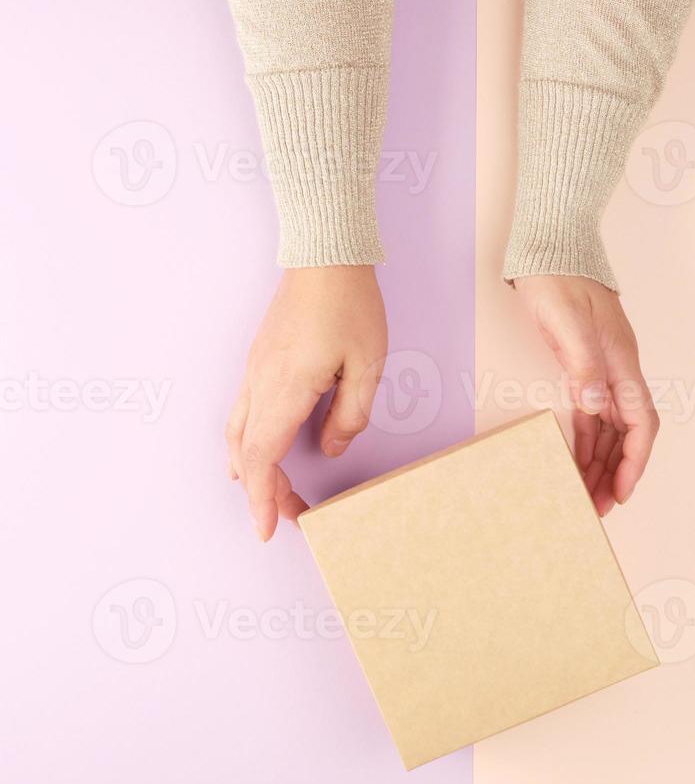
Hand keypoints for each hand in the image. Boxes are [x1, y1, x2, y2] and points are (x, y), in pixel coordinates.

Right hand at [226, 266, 386, 540]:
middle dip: (262, 491)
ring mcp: (254, 370)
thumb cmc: (350, 307)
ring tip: (274, 493)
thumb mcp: (367, 366)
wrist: (325, 255)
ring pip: (237, 434)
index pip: (263, 457)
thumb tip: (331, 447)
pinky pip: (242, 413)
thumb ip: (350, 415)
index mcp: (285, 389)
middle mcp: (259, 383)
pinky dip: (248, 444)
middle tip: (287, 517)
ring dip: (252, 469)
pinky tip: (261, 453)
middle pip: (246, 453)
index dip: (262, 498)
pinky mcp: (258, 360)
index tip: (268, 528)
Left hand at [514, 276, 658, 515]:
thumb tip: (595, 405)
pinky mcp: (584, 368)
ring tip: (587, 494)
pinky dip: (587, 442)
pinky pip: (592, 416)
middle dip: (618, 473)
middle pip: (628, 435)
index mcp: (621, 363)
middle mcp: (618, 371)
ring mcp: (603, 370)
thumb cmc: (558, 279)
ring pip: (611, 429)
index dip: (635, 461)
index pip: (641, 422)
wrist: (551, 248)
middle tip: (600, 507)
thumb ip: (582, 363)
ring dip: (603, 462)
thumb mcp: (566, 321)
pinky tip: (577, 462)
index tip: (623, 491)